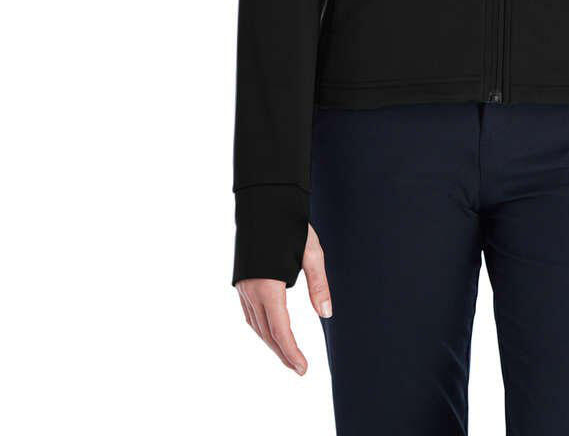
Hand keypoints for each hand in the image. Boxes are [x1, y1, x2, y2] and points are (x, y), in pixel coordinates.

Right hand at [235, 223, 332, 373]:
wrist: (263, 199)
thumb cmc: (289, 223)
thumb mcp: (311, 253)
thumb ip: (318, 285)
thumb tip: (326, 314)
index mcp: (268, 286)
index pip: (280, 330)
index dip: (291, 353)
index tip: (303, 369)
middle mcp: (251, 290)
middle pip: (266, 333)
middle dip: (282, 353)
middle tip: (299, 368)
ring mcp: (243, 286)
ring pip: (255, 325)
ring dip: (271, 342)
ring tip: (288, 354)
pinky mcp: (241, 280)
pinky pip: (250, 313)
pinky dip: (262, 327)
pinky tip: (272, 330)